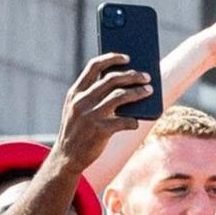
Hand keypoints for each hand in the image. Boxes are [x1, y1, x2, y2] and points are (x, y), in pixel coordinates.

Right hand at [50, 54, 150, 176]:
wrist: (66, 157)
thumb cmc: (77, 130)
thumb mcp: (76, 109)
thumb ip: (91, 95)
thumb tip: (122, 84)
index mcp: (75, 92)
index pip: (94, 66)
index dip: (112, 58)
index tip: (127, 57)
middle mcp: (82, 101)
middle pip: (112, 79)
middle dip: (132, 75)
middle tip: (145, 76)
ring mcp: (91, 115)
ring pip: (121, 96)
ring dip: (138, 92)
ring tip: (149, 91)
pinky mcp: (101, 131)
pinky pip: (125, 121)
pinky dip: (134, 121)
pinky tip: (137, 122)